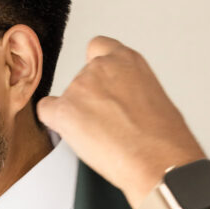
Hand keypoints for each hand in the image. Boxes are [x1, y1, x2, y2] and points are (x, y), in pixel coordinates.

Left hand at [36, 36, 206, 208]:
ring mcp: (81, 87)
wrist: (158, 160)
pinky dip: (54, 123)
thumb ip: (129, 89)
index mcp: (127, 60)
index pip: (98, 48)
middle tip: (105, 124)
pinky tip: (71, 134)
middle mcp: (101, 67)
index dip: (96, 70)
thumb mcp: (153, 96)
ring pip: (67, 99)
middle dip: (89, 100)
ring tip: (101, 137)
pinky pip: (46, 111)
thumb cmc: (163, 137)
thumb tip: (120, 102)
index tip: (101, 85)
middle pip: (81, 79)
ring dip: (77, 115)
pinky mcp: (65, 110)